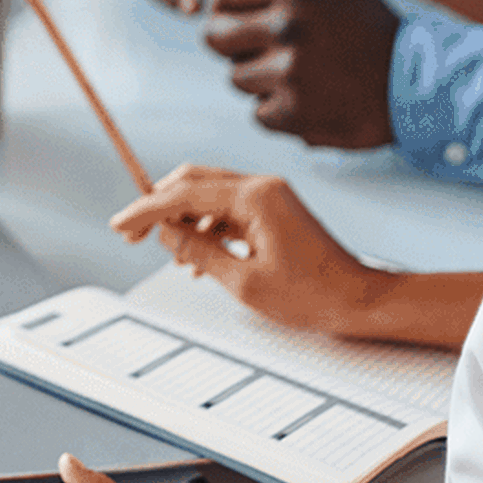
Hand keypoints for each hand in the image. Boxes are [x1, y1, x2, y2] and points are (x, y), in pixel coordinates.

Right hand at [110, 165, 382, 335]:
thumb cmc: (315, 295)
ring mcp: (270, 197)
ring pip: (209, 195)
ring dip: (182, 219)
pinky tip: (196, 254)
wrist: (361, 301)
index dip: (146, 210)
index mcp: (255, 197)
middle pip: (194, 182)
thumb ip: (198, 252)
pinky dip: (206, 227)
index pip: (184, 194)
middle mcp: (262, 187)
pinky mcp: (275, 211)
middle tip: (133, 233)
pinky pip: (229, 209)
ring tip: (166, 252)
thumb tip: (166, 235)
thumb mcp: (244, 282)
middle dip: (160, 205)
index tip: (121, 224)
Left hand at [201, 0, 398, 149]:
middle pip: (214, 35)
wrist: (417, 83)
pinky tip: (308, 98)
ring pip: (235, 76)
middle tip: (257, 47)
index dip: (227, 5)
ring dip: (258, 77)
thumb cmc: (370, 25)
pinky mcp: (294, 114)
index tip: (241, 16)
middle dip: (230, 41)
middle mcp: (288, 31)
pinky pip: (258, 112)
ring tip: (297, 73)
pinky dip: (277, 110)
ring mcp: (289, 75)